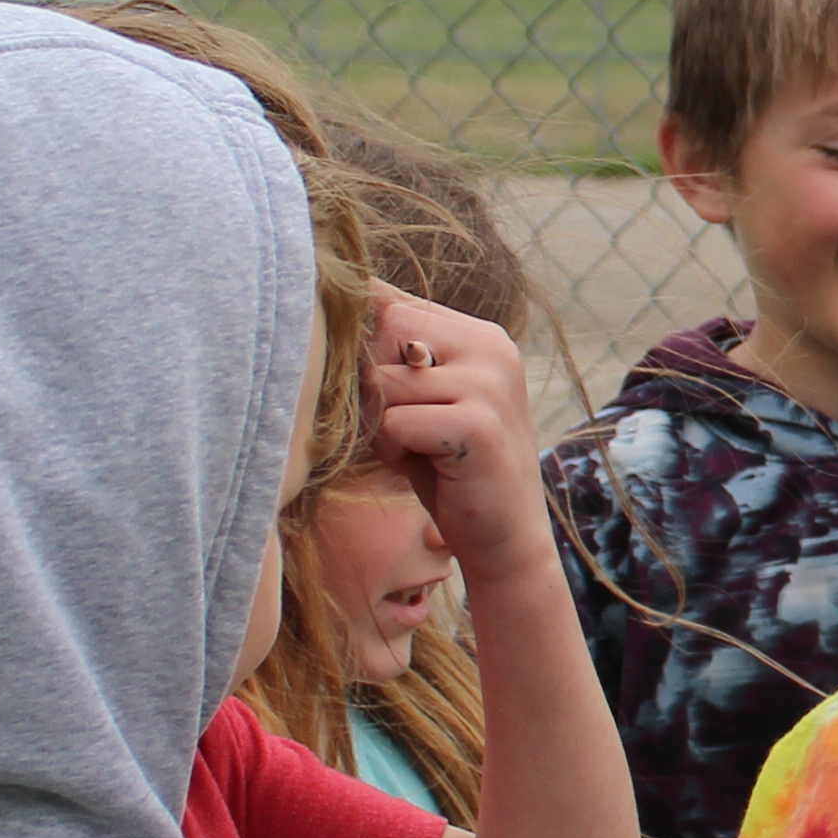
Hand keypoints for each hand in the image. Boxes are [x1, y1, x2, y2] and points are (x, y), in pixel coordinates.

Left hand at [367, 286, 554, 582]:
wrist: (504, 535)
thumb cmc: (450, 467)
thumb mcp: (426, 399)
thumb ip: (397, 355)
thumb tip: (332, 308)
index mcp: (481, 335)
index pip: (394, 301)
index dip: (365, 340)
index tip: (377, 385)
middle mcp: (491, 347)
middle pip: (384, 329)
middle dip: (374, 382)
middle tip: (404, 425)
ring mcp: (488, 383)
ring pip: (383, 381)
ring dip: (382, 423)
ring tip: (417, 448)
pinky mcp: (476, 424)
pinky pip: (393, 422)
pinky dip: (393, 450)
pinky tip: (427, 465)